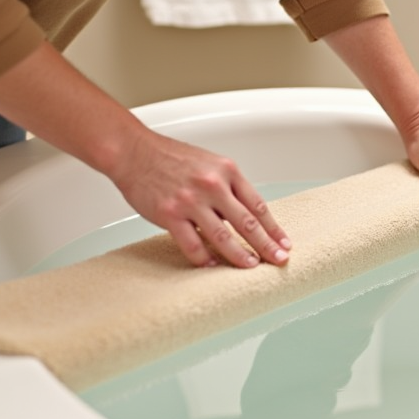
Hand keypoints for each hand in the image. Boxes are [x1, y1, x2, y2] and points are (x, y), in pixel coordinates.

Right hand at [113, 129, 290, 268]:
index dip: (274, 228)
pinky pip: (192, 244)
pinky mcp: (170, 214)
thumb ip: (227, 186)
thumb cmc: (170, 156)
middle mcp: (213, 185)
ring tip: (251, 267)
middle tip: (279, 260)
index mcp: (226, 171)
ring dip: (240, 256)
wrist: (133, 151)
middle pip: (247, 223)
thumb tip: (244, 213)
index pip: (258, 205)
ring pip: (223, 237)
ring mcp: (191, 201)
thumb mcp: (208, 163)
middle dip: (267, 245)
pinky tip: (212, 265)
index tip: (284, 243)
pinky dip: (204, 258)